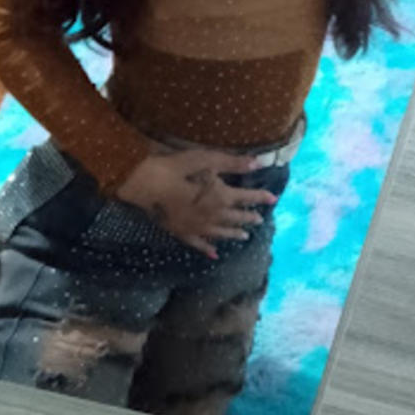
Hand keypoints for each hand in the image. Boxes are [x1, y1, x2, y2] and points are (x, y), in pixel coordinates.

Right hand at [115, 150, 277, 260]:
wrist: (140, 185)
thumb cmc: (171, 168)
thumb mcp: (202, 159)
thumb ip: (230, 163)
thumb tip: (257, 162)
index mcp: (218, 197)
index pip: (245, 197)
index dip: (259, 196)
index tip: (273, 198)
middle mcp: (210, 216)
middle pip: (235, 217)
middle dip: (248, 217)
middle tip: (260, 220)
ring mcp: (195, 228)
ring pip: (220, 233)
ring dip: (233, 233)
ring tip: (244, 236)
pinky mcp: (180, 233)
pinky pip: (198, 244)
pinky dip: (208, 249)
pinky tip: (214, 254)